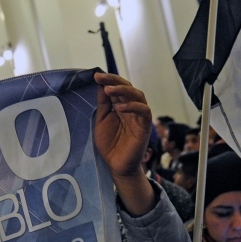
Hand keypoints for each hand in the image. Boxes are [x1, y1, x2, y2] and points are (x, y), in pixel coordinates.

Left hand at [93, 72, 156, 215]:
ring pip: (138, 95)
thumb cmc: (109, 145)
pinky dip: (133, 106)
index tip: (96, 75)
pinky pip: (144, 111)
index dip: (108, 80)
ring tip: (109, 90)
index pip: (117, 88)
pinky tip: (120, 108)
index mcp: (121, 105)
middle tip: (101, 78)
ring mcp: (139, 116)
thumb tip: (100, 85)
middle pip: (128, 87)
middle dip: (114, 81)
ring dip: (123, 90)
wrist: (116, 165)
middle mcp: (131, 108)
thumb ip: (103, 104)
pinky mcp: (144, 126)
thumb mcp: (101, 121)